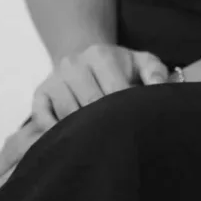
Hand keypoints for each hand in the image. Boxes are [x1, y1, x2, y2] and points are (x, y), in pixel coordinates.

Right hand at [0, 45, 168, 200]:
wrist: (83, 55)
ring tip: (98, 145)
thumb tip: (160, 89)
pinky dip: (56, 133)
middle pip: (89, 105)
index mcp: (101, 55)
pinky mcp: (39, 95)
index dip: (125, 113)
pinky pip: (43, 120)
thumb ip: (156, 73)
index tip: (134, 128)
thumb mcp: (142, 63)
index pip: (114, 91)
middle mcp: (74, 64)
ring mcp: (54, 79)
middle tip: (118, 143)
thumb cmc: (118, 67)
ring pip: (67, 115)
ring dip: (82, 132)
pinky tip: (72, 142)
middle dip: (105, 126)